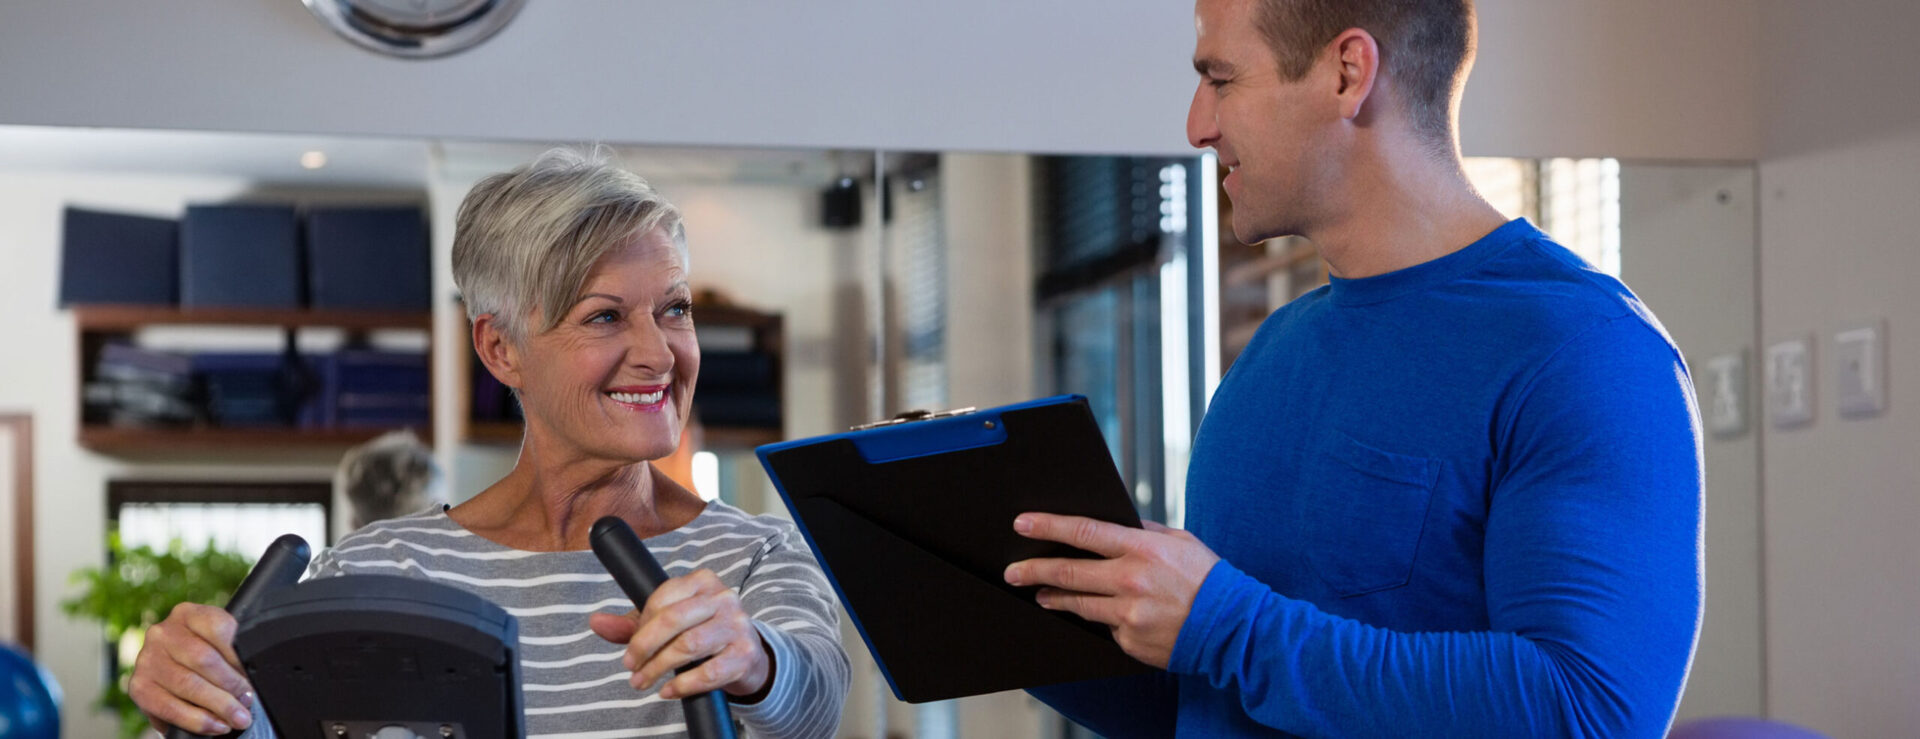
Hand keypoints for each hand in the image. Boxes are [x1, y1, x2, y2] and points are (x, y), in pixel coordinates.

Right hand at [128, 602, 255, 735]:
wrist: (174, 673)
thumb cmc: (205, 657)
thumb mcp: (218, 644)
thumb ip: (233, 651)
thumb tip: (252, 676)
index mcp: (187, 614)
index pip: (218, 628)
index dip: (238, 654)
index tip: (253, 674)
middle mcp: (162, 633)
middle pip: (203, 659)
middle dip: (231, 685)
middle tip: (248, 701)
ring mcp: (147, 659)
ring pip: (188, 685)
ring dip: (218, 705)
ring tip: (238, 718)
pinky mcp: (138, 687)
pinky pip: (170, 707)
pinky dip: (197, 720)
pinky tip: (216, 725)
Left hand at [589, 569, 773, 700]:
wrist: (747, 656)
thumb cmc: (704, 632)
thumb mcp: (671, 622)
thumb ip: (633, 623)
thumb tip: (596, 622)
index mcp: (702, 581)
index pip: (662, 599)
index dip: (640, 627)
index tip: (631, 646)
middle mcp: (723, 598)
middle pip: (673, 620)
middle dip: (643, 647)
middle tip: (629, 666)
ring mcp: (737, 625)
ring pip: (688, 646)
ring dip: (658, 668)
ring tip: (643, 681)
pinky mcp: (745, 654)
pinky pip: (708, 672)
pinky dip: (682, 685)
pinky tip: (668, 690)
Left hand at [1003, 514, 1220, 668]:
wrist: (1233, 628)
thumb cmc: (1208, 579)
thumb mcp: (1180, 541)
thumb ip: (1144, 531)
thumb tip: (1113, 523)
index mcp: (1142, 549)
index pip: (1084, 531)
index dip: (1048, 526)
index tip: (1022, 524)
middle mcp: (1131, 580)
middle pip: (1069, 572)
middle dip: (1035, 570)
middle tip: (1013, 572)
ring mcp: (1129, 614)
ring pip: (1078, 603)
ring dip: (1055, 597)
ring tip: (1041, 594)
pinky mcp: (1130, 640)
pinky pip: (1105, 626)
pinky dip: (1101, 618)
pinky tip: (1102, 613)